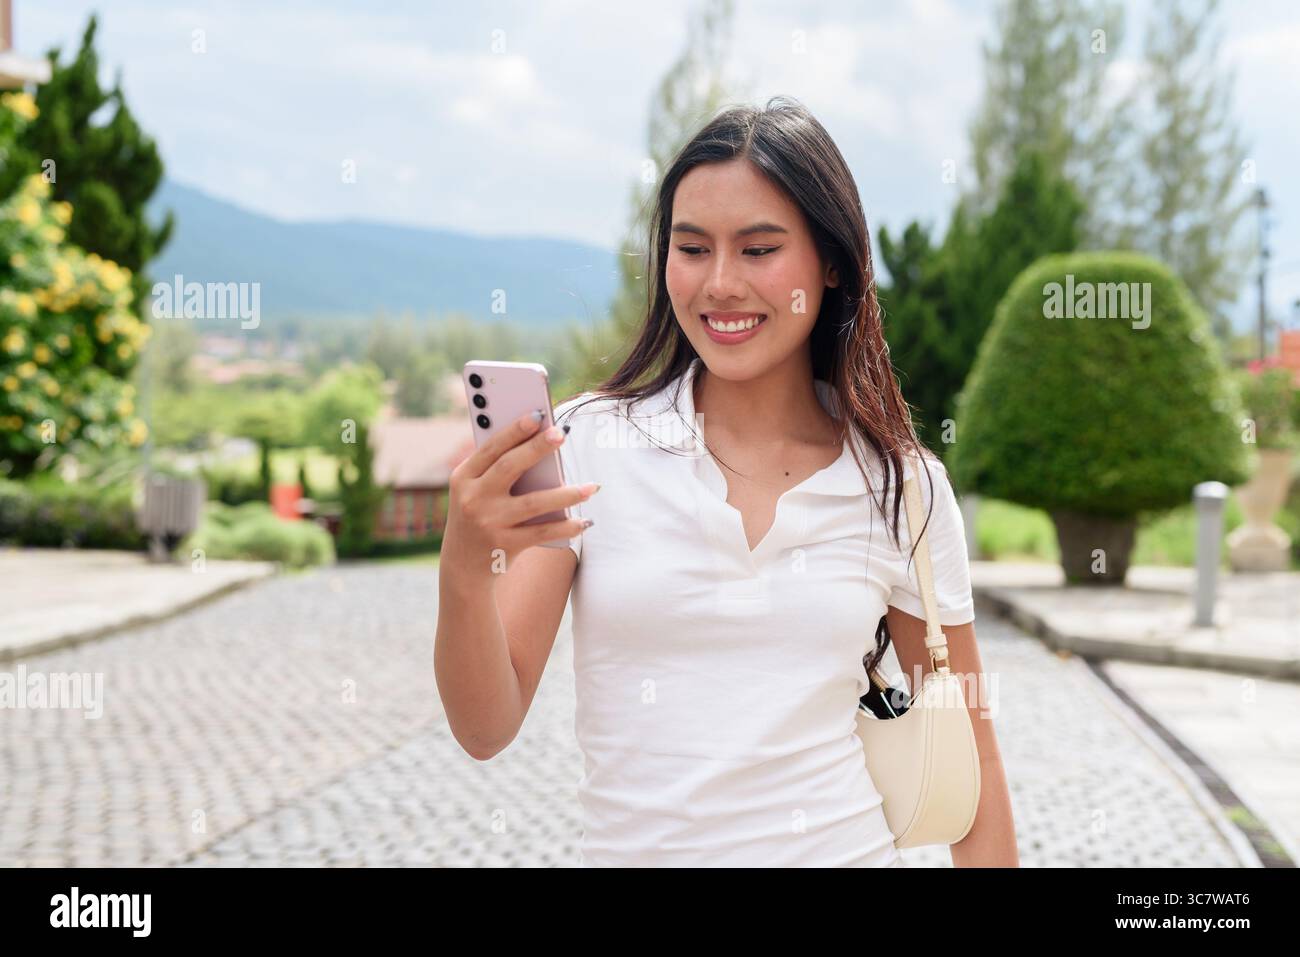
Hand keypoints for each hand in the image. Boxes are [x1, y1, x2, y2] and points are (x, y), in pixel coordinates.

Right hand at [443, 409, 597, 575]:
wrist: (462, 565)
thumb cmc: (478, 515)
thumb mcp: (474, 490)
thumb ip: (497, 468)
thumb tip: (541, 442)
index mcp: (463, 477)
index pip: (491, 448)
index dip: (514, 430)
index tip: (537, 414)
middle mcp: (472, 499)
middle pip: (509, 467)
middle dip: (537, 448)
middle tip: (562, 434)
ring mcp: (488, 523)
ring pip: (533, 502)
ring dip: (566, 494)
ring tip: (592, 487)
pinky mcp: (504, 545)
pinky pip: (542, 533)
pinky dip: (566, 526)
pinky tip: (584, 521)